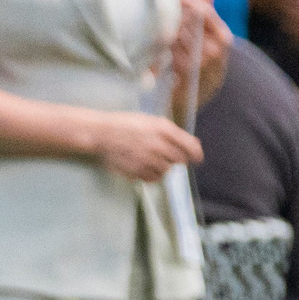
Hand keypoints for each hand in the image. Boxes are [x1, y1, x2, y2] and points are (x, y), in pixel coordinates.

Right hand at [89, 112, 203, 182]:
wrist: (101, 133)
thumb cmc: (126, 124)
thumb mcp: (151, 121)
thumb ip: (172, 132)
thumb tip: (193, 145)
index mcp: (162, 129)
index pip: (189, 146)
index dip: (196, 154)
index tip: (198, 158)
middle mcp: (157, 144)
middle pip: (179, 160)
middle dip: (175, 158)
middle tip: (164, 153)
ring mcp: (147, 159)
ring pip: (166, 170)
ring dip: (162, 166)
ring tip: (149, 158)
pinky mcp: (137, 171)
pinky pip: (153, 178)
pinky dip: (151, 174)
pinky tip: (143, 165)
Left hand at [169, 0, 232, 120]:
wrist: (195, 100)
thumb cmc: (201, 66)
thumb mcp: (209, 41)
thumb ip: (208, 16)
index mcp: (224, 38)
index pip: (204, 11)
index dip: (187, 2)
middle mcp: (217, 49)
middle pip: (188, 21)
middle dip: (173, 19)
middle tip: (161, 19)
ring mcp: (203, 62)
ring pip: (177, 35)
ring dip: (165, 34)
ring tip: (160, 37)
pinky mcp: (188, 72)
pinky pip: (171, 51)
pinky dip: (163, 50)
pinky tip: (160, 53)